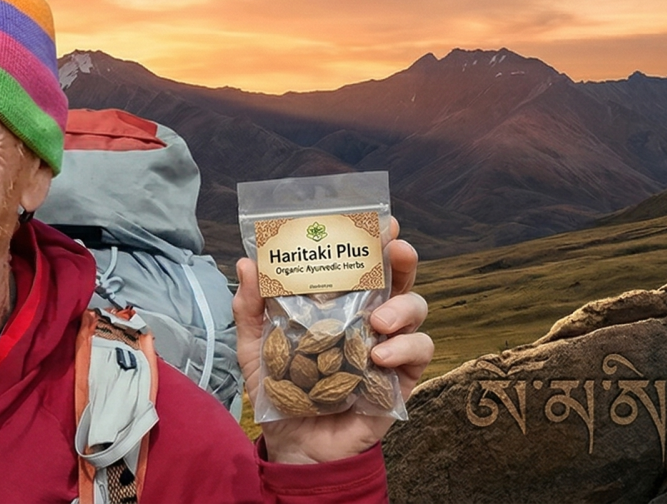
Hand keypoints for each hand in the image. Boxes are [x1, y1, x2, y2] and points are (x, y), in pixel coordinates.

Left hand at [233, 215, 431, 463]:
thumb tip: (246, 262)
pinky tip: (380, 356)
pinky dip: (405, 347)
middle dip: (402, 259)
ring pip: (416, 311)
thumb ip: (251, 308)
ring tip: (378, 321)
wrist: (294, 445)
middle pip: (398, 280)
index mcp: (337, 306)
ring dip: (403, 307)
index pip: (360, 266)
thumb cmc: (280, 392)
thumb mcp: (256, 348)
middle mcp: (369, 320)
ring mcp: (389, 347)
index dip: (373, 242)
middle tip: (397, 249)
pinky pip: (419, 352)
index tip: (378, 221)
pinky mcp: (401, 379)